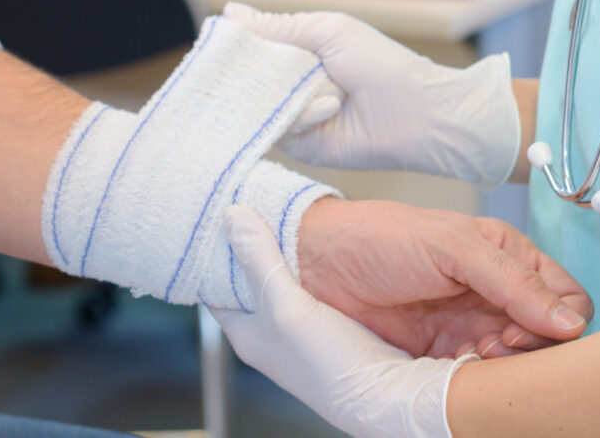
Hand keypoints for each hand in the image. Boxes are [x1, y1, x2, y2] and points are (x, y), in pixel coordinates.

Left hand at [215, 207, 467, 437]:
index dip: (211, 252)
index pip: (212, 286)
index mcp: (244, 332)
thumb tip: (230, 216)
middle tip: (247, 204)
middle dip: (248, 245)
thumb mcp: (285, 305)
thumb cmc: (329, 365)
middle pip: (247, 280)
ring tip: (277, 213)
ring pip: (280, 280)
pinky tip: (313, 245)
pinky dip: (307, 264)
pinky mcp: (329, 324)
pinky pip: (310, 285)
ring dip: (280, 252)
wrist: (388, 395)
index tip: (211, 216)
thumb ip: (258, 260)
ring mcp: (299, 329)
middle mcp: (267, 332)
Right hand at [227, 4, 520, 187]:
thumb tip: (228, 12)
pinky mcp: (303, 146)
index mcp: (300, 52)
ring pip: (259, 106)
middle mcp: (293, 85)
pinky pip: (279, 131)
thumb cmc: (382, 65)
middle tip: (250, 69)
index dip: (236, 45)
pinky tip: (329, 109)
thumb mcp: (329, 32)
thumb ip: (278, 27)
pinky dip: (300, 118)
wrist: (420, 116)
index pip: (253, 47)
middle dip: (250, 74)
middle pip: (249, 79)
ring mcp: (296, 116)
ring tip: (322, 90)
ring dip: (284, 96)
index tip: (216, 43)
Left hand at [287, 197, 589, 358]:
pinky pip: (482, 375)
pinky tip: (454, 364)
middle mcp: (495, 292)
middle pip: (547, 336)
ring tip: (470, 353)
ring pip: (518, 361)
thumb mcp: (451, 246)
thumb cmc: (380, 236)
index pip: (566, 296)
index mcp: (506, 256)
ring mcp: (471, 324)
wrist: (319, 263)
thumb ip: (511, 281)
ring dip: (503, 366)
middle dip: (530, 348)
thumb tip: (568, 320)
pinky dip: (477, 377)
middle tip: (495, 346)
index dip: (558, 319)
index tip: (524, 329)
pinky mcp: (446, 350)